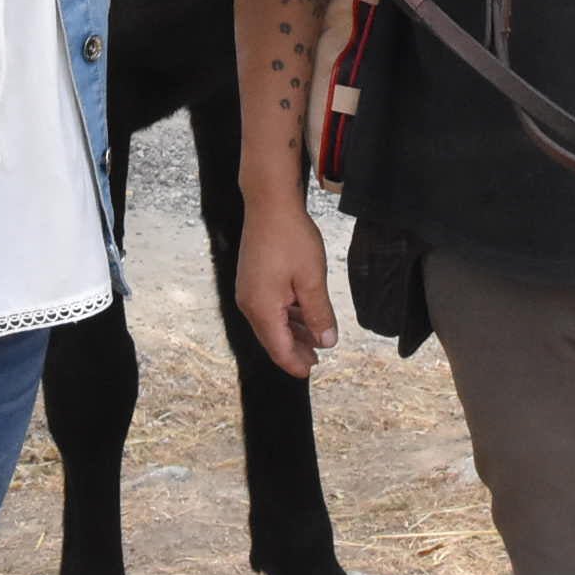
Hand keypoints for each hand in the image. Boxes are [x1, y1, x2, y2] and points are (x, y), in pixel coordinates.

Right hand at [236, 199, 337, 378]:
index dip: (296, 364)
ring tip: (314, 339)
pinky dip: (285, 316)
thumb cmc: (290, 237)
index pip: (279, 350)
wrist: (269, 202)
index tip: (312, 372)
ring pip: (270, 324)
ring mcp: (248, 291)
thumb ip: (319, 314)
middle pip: (272, 340)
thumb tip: (327, 342)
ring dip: (292, 333)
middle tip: (317, 359)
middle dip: (295, 351)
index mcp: (262, 309)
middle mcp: (249, 304)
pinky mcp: (251, 280)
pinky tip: (302, 314)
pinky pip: (268, 308)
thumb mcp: (312, 279)